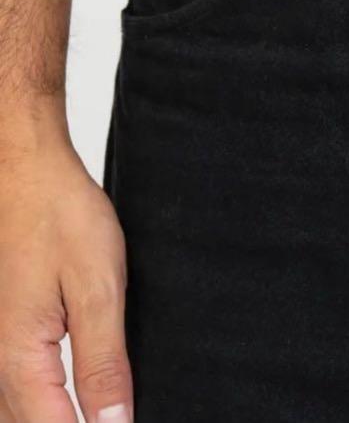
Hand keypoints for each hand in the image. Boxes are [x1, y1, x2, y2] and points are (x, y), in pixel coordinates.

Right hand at [0, 142, 131, 421]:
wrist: (24, 172)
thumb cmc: (59, 217)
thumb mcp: (98, 288)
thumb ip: (104, 361)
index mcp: (21, 358)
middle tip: (115, 419)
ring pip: (16, 412)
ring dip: (54, 417)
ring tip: (100, 410)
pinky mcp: (4, 330)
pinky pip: (16, 387)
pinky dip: (41, 402)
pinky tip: (69, 395)